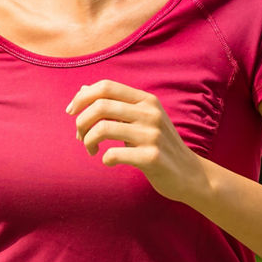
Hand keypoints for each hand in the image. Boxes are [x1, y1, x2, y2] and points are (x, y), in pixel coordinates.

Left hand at [67, 81, 207, 202]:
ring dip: (88, 141)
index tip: (71, 113)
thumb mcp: (141, 120)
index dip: (82, 97)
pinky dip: (105, 159)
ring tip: (91, 150)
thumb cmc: (159, 146)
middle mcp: (151, 113)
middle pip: (101, 106)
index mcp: (146, 101)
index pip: (106, 86)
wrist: (190, 174)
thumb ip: (114, 105)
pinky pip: (114, 154)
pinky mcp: (152, 157)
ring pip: (103, 129)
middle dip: (81, 122)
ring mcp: (153, 135)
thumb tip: (82, 89)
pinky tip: (109, 162)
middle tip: (80, 137)